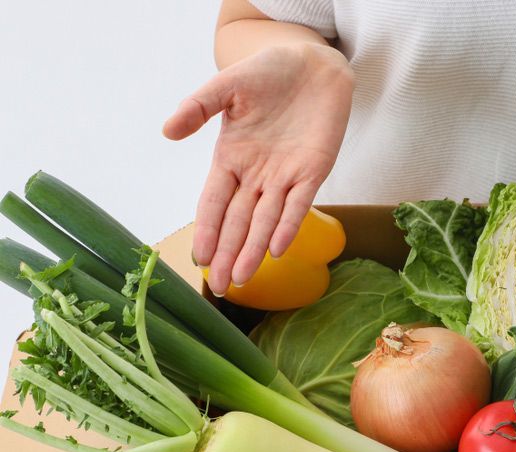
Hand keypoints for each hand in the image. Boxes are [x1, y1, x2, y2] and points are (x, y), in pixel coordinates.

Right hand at [163, 43, 352, 295]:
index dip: (207, 231)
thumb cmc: (267, 73)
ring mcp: (285, 176)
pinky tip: (277, 248)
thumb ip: (198, 107)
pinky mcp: (314, 171)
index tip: (199, 259)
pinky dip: (287, 225)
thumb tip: (167, 131)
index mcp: (230, 159)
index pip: (213, 204)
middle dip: (228, 255)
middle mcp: (256, 175)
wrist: (311, 63)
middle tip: (219, 288)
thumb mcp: (226, 86)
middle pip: (238, 223)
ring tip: (243, 279)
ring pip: (265, 221)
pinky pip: (299, 204)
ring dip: (254, 250)